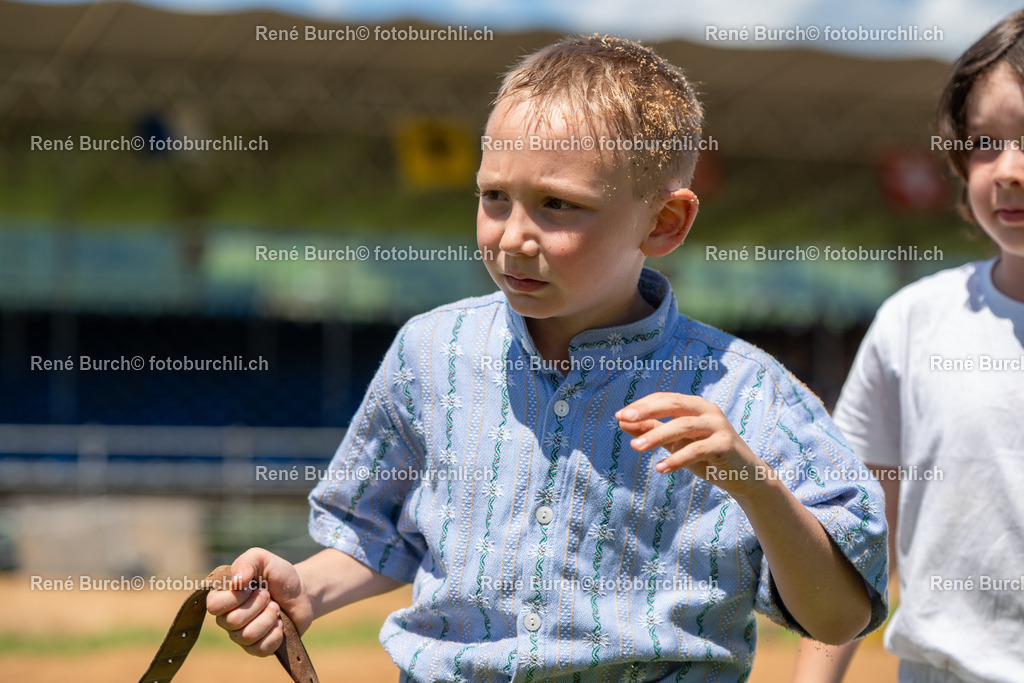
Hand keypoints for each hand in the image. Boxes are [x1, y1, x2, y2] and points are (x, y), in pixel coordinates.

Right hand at [206, 547, 313, 656]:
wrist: (302, 592)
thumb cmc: (278, 575)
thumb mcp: (263, 559)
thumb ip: (246, 563)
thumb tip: (236, 582)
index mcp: (223, 597)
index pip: (214, 606)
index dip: (235, 597)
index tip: (251, 587)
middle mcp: (227, 619)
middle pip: (233, 622)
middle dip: (258, 605)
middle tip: (269, 596)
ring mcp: (241, 635)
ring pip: (247, 636)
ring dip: (268, 618)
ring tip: (276, 608)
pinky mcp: (258, 647)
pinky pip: (260, 649)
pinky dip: (275, 634)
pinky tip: (280, 624)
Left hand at [615, 392, 764, 497]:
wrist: (745, 477)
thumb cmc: (707, 457)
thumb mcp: (676, 444)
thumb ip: (653, 431)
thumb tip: (622, 422)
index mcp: (696, 406)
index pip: (665, 399)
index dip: (642, 405)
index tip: (620, 415)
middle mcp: (708, 411)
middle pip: (674, 405)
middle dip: (647, 411)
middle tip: (624, 419)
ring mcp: (719, 426)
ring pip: (684, 426)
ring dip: (657, 436)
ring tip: (635, 447)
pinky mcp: (726, 445)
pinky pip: (697, 449)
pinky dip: (677, 458)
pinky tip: (661, 468)